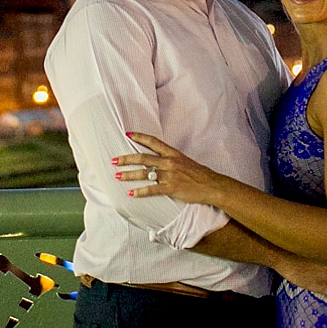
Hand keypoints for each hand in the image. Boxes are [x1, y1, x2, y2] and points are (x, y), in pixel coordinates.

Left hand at [113, 132, 228, 205]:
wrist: (212, 185)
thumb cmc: (198, 174)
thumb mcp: (184, 161)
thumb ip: (170, 160)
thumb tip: (157, 160)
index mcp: (173, 153)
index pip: (153, 142)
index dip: (140, 137)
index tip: (128, 134)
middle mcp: (169, 162)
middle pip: (143, 158)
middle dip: (126, 159)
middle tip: (114, 160)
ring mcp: (170, 175)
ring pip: (145, 174)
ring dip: (129, 175)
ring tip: (117, 176)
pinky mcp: (172, 188)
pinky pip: (152, 189)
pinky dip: (140, 192)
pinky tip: (131, 193)